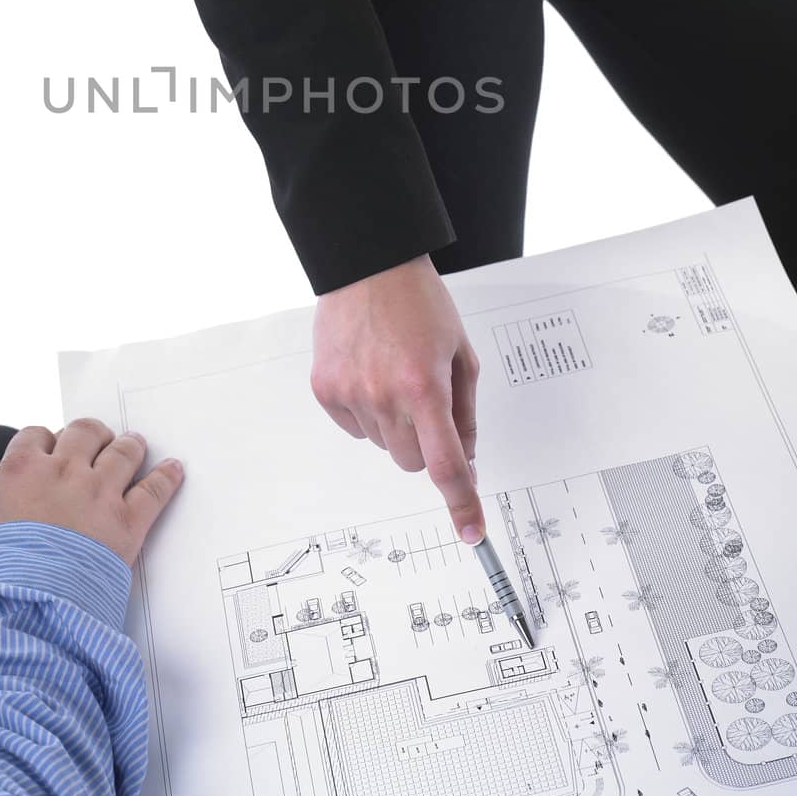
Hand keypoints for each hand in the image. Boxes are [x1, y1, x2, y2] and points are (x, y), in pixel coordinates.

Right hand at [0, 420, 183, 571]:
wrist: (22, 605)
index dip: (43, 441)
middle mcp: (63, 471)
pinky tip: (175, 470)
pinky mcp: (127, 522)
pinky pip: (155, 491)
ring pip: (123, 452)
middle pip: (84, 432)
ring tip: (135, 444)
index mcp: (21, 469)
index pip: (35, 435)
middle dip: (90, 434)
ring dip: (130, 445)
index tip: (47, 450)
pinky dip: (167, 478)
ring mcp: (98, 494)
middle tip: (95, 441)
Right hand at [311, 255, 484, 541]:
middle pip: (413, 461)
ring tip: (394, 374)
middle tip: (427, 403)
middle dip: (428, 444)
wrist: (367, 265)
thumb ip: (465, 411)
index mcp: (425, 386)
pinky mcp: (325, 388)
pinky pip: (355, 428)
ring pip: (384, 445)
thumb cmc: (418, 301)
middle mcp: (384, 395)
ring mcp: (350, 393)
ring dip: (395, 425)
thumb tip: (467, 456)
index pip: (446, 463)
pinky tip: (370, 373)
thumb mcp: (460, 353)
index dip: (462, 501)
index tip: (471, 529)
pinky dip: (367, 412)